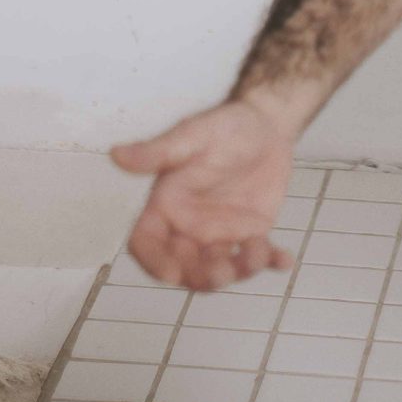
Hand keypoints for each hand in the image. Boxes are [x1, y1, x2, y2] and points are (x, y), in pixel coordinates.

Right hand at [110, 100, 298, 289]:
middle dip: (201, 277)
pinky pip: (257, 256)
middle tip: (223, 273)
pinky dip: (270, 262)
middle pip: (184, 267)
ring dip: (237, 271)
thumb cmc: (224, 127)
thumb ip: (158, 152)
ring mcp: (220, 234)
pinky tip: (284, 260)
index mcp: (166, 205)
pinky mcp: (250, 234)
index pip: (146, 242)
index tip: (171, 273)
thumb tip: (117, 154)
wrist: (265, 125)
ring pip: (220, 268)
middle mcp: (188, 226)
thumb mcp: (191, 136)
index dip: (153, 261)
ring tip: (258, 253)